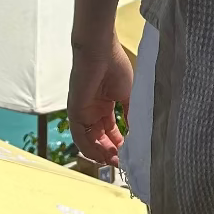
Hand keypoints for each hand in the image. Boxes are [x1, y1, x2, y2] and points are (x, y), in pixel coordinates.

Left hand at [67, 35, 133, 167]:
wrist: (100, 50)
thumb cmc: (115, 67)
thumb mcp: (128, 95)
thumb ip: (130, 115)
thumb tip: (138, 134)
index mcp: (104, 105)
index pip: (109, 130)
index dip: (119, 144)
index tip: (129, 155)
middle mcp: (92, 110)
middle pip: (99, 138)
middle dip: (110, 152)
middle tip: (122, 163)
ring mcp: (82, 111)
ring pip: (88, 140)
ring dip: (100, 153)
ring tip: (114, 162)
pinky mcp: (75, 111)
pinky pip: (79, 136)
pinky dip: (90, 148)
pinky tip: (103, 155)